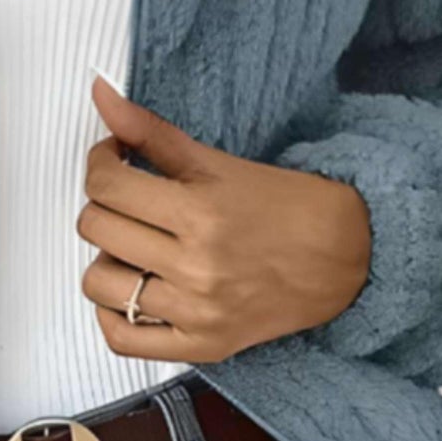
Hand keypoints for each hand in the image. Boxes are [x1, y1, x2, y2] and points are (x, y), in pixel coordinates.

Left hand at [77, 75, 372, 363]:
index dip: (100, 162)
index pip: (106, 185)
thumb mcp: (216, 161)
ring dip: (106, 258)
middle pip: (97, 229)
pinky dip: (113, 312)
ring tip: (133, 245)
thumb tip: (100, 94)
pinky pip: (122, 339)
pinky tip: (130, 288)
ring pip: (98, 284)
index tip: (115, 158)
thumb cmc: (281, 205)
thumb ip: (151, 132)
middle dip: (104, 204)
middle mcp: (195, 267)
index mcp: (199, 213)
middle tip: (129, 198)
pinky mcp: (202, 345)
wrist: (344, 256)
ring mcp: (197, 312)